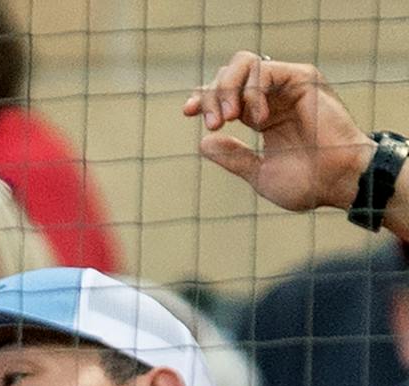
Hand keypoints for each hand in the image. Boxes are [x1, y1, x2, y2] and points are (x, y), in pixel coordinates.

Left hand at [184, 52, 376, 211]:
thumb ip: (233, 157)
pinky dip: (252, 91)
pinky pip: (265, 70)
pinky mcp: (303, 79)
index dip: (203, 98)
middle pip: (227, 75)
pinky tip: (257, 118)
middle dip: (211, 94)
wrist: (337, 182)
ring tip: (229, 118)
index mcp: (261, 116)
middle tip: (215, 122)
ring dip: (228, 88)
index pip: (224, 95)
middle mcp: (273, 97)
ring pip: (244, 63)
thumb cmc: (307, 183)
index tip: (188, 112)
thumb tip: (204, 141)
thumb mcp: (259, 173)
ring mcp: (288, 86)